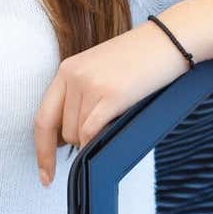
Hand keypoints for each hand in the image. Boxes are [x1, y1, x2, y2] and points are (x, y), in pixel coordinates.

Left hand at [32, 23, 188, 185]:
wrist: (171, 39)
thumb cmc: (142, 57)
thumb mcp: (101, 70)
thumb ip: (81, 95)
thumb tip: (72, 137)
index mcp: (67, 69)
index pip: (43, 117)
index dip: (42, 150)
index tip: (44, 175)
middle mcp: (73, 76)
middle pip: (62, 131)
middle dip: (80, 141)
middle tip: (104, 128)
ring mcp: (89, 85)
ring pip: (78, 135)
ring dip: (95, 137)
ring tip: (119, 113)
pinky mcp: (109, 95)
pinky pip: (92, 133)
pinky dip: (98, 142)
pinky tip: (113, 131)